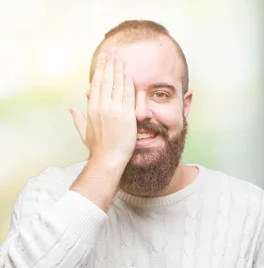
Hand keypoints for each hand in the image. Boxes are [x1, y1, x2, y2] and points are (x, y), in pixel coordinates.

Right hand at [69, 48, 136, 165]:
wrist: (108, 159)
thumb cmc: (97, 148)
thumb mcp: (84, 131)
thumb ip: (77, 118)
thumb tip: (71, 109)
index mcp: (92, 108)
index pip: (97, 83)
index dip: (101, 69)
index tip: (103, 59)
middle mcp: (102, 106)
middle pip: (106, 80)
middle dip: (110, 63)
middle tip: (113, 51)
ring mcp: (114, 110)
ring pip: (117, 84)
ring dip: (119, 69)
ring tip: (121, 57)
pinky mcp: (126, 115)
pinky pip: (128, 95)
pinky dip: (128, 83)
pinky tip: (129, 74)